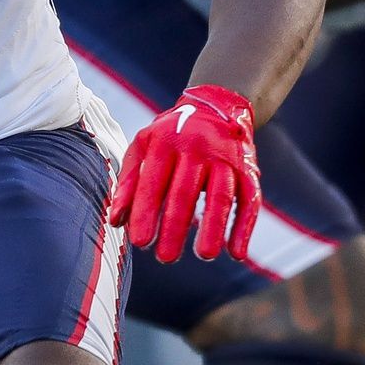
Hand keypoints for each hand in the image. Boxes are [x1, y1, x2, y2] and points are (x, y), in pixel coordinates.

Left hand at [109, 84, 259, 263]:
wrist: (216, 106)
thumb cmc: (171, 134)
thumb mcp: (144, 146)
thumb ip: (129, 181)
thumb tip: (115, 221)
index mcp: (164, 142)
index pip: (153, 182)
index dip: (145, 212)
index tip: (139, 242)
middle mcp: (196, 148)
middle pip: (184, 192)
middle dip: (175, 227)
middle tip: (165, 258)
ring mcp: (225, 158)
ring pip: (221, 196)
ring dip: (213, 227)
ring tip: (204, 256)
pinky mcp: (248, 169)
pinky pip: (250, 199)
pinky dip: (244, 227)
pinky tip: (236, 253)